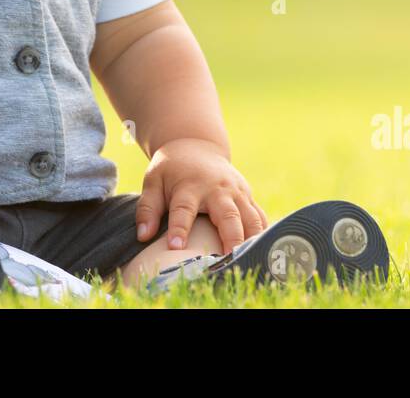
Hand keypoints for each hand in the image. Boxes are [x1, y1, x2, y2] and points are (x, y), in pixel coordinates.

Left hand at [135, 138, 268, 255]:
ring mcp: (237, 192)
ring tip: (252, 262)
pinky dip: (264, 235)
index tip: (175, 248)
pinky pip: (260, 217)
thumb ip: (148, 208)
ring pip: (251, 218)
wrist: (195, 146)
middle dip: (231, 240)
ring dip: (253, 240)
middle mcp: (218, 189)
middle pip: (228, 216)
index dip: (179, 228)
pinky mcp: (248, 196)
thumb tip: (143, 235)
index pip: (184, 209)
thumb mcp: (153, 182)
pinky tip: (265, 253)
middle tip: (230, 261)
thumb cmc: (171, 170)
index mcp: (190, 186)